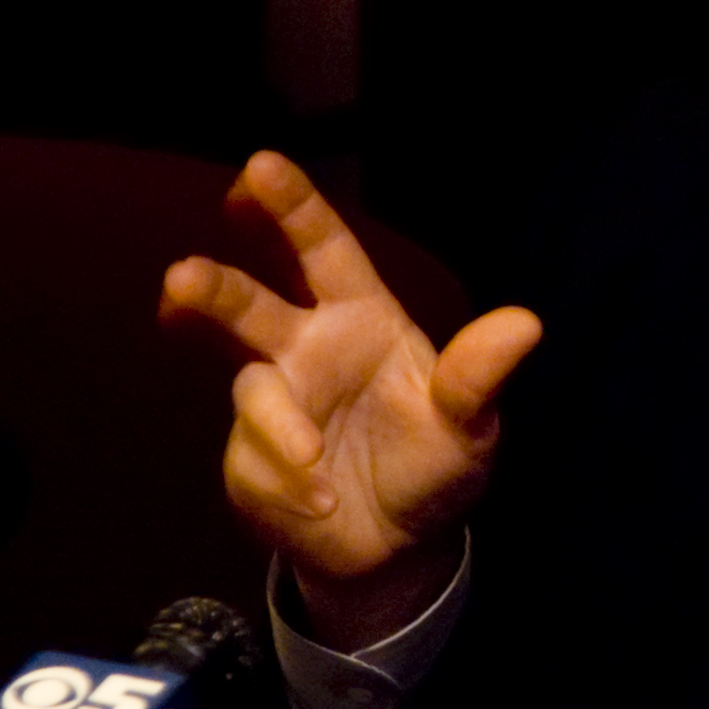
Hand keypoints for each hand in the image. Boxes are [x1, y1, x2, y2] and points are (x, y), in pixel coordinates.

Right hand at [161, 152, 541, 648]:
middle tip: (181, 276)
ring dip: (276, 423)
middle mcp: (305, 348)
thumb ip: (478, 377)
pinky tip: (328, 503)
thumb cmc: (434, 462)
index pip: (323, 250)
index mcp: (360, 316)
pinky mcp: (251, 459)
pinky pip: (263, 465)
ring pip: (252, 391)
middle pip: (249, 305)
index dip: (292, 207)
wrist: (398, 544)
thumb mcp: (470, 424)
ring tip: (310, 456)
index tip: (259, 164)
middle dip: (213, 289)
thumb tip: (526, 324)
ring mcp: (274, 403)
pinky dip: (298, 487)